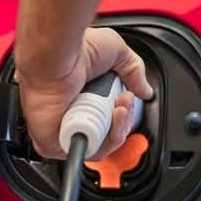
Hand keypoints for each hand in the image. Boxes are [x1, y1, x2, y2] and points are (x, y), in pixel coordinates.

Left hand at [17, 27, 153, 160]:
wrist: (58, 56)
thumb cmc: (76, 50)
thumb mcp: (116, 51)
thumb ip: (134, 71)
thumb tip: (145, 91)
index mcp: (82, 95)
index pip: (108, 118)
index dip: (124, 113)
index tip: (129, 96)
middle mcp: (72, 113)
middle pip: (108, 134)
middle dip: (124, 120)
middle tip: (124, 100)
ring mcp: (63, 129)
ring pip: (101, 145)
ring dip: (118, 129)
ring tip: (118, 108)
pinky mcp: (55, 143)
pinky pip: (87, 151)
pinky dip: (104, 141)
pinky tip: (107, 120)